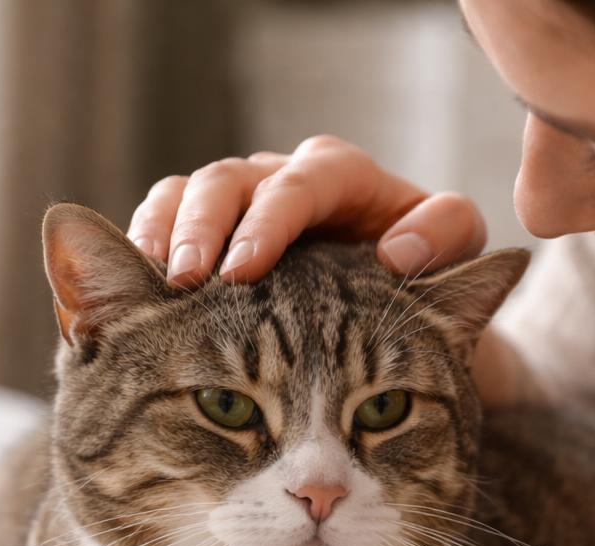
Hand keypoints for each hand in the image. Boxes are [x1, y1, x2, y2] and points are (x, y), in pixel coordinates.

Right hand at [128, 134, 487, 286]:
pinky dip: (147, 249)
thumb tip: (399, 252)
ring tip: (157, 281)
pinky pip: (163, 223)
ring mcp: (238, 207)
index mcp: (342, 178)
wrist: (386, 319)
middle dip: (204, 228)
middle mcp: (282, 183)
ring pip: (184, 194)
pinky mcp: (207, 235)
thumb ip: (444, 239)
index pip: (301, 184)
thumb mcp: (454, 254)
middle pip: (228, 181)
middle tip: (189, 278)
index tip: (244, 270)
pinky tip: (140, 287)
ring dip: (165, 235)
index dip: (269, 222)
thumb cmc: (420, 279)